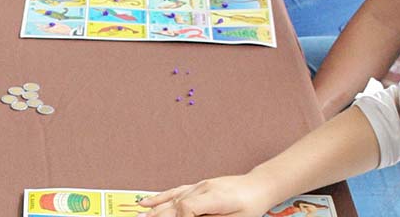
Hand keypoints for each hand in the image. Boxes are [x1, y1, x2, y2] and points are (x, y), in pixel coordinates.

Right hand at [139, 175, 272, 216]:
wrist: (258, 186)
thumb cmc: (250, 205)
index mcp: (215, 197)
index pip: (188, 207)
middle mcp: (203, 188)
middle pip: (176, 204)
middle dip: (159, 216)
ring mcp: (199, 186)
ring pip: (172, 198)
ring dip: (156, 209)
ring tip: (141, 216)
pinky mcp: (198, 186)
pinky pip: (175, 191)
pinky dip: (160, 197)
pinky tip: (148, 202)